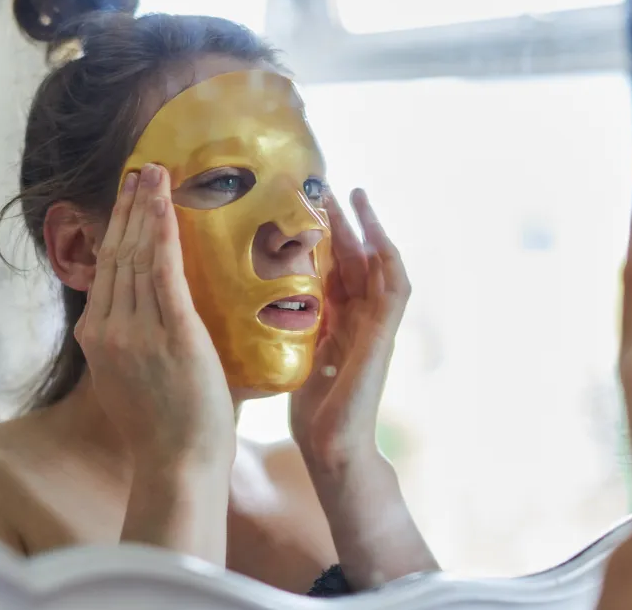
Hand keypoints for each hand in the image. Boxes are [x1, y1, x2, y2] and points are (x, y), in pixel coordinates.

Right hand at [75, 164, 234, 466]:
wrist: (178, 466)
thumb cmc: (167, 432)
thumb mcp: (132, 383)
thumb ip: (136, 345)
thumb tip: (154, 319)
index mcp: (97, 341)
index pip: (105, 273)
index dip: (115, 231)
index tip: (124, 200)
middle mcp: (108, 330)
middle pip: (116, 255)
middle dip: (127, 208)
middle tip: (140, 169)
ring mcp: (136, 330)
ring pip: (136, 255)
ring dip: (144, 208)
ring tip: (153, 173)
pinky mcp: (171, 333)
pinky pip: (163, 269)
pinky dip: (162, 231)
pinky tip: (165, 202)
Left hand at [288, 188, 436, 587]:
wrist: (332, 448)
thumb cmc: (308, 410)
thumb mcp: (288, 353)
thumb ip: (280, 324)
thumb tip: (236, 299)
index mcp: (334, 319)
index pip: (328, 265)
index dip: (316, 235)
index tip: (294, 203)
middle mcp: (358, 316)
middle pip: (354, 255)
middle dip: (341, 220)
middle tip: (323, 183)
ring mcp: (376, 324)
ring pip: (379, 262)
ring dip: (369, 228)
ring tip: (353, 195)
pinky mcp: (386, 335)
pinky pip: (396, 287)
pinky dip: (388, 257)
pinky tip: (377, 234)